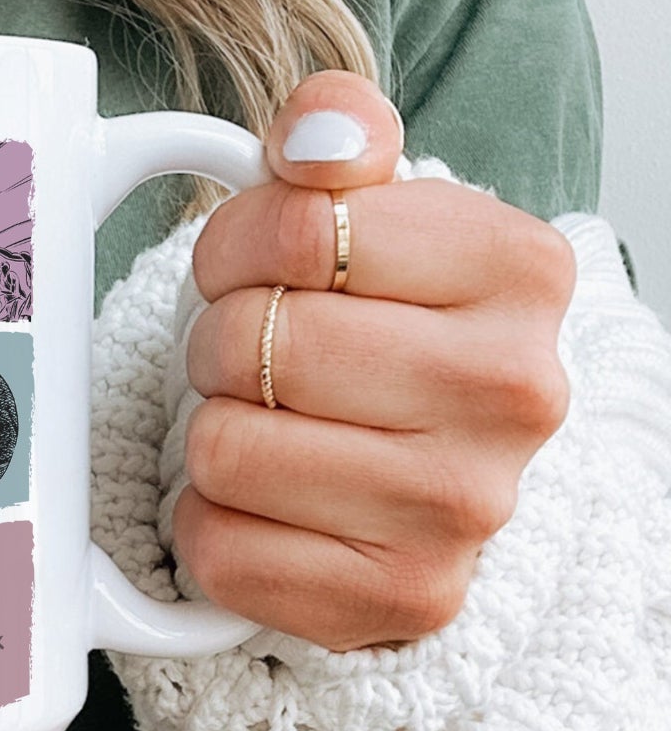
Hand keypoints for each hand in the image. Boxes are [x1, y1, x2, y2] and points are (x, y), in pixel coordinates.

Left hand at [178, 73, 576, 650]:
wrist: (419, 457)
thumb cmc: (374, 319)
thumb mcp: (365, 202)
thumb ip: (335, 129)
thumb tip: (317, 136)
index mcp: (519, 269)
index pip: (294, 227)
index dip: (238, 245)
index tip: (263, 268)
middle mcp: (516, 394)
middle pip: (252, 342)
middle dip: (222, 340)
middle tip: (259, 356)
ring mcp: (466, 511)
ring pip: (225, 448)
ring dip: (215, 430)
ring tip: (270, 424)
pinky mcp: (402, 602)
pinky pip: (220, 550)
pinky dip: (212, 524)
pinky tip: (268, 505)